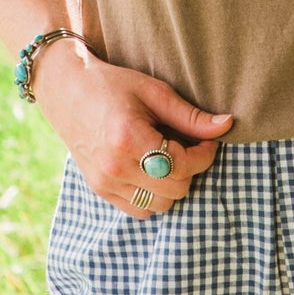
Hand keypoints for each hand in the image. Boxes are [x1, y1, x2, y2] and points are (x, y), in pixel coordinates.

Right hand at [33, 43, 232, 216]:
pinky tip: (151, 169)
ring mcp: (105, 183)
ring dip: (173, 184)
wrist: (66, 90)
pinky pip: (140, 210)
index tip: (207, 138)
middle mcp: (114, 167)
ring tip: (167, 155)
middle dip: (190, 168)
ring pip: (161, 205)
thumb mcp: (154, 91)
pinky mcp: (100, 191)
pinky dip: (153, 195)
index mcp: (128, 139)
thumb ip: (190, 115)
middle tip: (187, 144)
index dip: (204, 154)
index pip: (183, 166)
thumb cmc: (113, 84)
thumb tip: (227, 125)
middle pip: (176, 190)